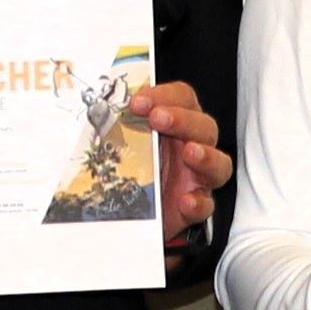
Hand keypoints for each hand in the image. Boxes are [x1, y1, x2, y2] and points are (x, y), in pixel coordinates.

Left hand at [130, 78, 230, 235]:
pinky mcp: (193, 208)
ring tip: (190, 153)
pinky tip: (185, 201)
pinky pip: (206, 205)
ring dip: (206, 156)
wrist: (127, 214)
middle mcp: (190, 147)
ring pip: (219, 164)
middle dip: (183, 119)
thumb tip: (91, 103)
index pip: (182, 99)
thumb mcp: (119, 142)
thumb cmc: (127, 172)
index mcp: (175, 126)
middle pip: (204, 126)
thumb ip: (115, 122)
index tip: (138, 102)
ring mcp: (196, 179)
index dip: (165, 95)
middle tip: (158, 119)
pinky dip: (199, 203)